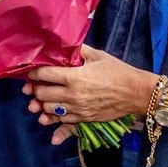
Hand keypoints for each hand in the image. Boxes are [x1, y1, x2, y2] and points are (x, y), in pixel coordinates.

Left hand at [23, 45, 155, 143]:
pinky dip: (52, 121)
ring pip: (48, 110)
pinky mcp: (83, 119)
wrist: (136, 93)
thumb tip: (63, 43)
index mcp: (73, 76)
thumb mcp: (97, 55)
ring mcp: (77, 109)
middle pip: (42, 93)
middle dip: (35, 89)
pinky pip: (62, 122)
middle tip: (33, 86)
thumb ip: (78, 50)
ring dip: (41, 105)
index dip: (34, 72)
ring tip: (39, 100)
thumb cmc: (118, 71)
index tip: (31, 72)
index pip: (44, 74)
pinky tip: (46, 118)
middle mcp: (72, 94)